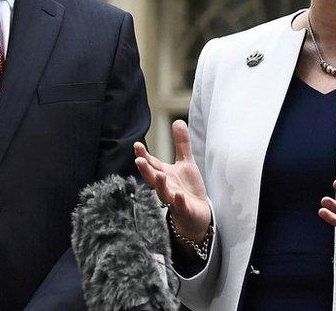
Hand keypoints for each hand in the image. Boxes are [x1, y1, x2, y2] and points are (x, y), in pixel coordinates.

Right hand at [134, 120, 211, 242]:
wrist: (198, 214)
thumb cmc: (187, 188)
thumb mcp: (186, 163)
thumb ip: (181, 144)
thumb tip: (177, 120)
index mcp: (164, 175)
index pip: (151, 164)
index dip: (144, 156)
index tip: (137, 145)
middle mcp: (165, 187)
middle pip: (152, 178)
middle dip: (146, 170)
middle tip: (139, 161)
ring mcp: (173, 200)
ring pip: (163, 193)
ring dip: (160, 185)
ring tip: (160, 175)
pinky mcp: (184, 210)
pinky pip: (179, 206)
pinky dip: (178, 201)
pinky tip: (178, 196)